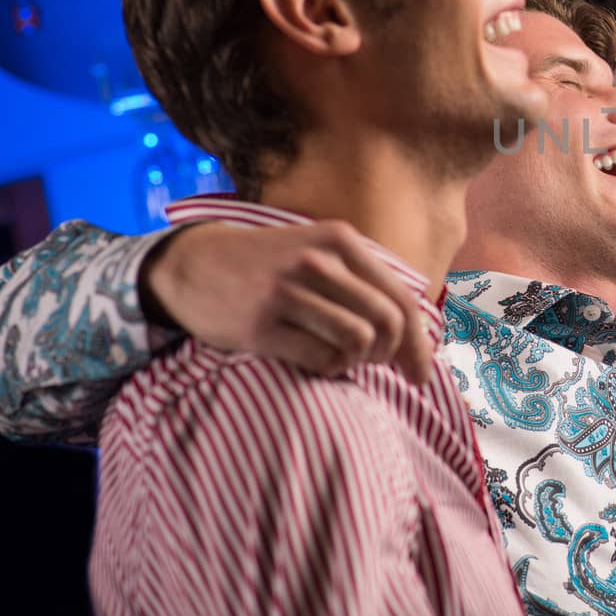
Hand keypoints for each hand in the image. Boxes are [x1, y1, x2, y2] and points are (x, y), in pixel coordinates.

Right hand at [141, 221, 436, 383]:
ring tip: (340, 357)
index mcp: (340, 241)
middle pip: (387, 323)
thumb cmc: (271, 265)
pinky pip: (321, 359)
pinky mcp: (261, 325)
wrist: (193, 264)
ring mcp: (287, 292)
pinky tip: (315, 359)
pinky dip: (328, 368)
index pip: (401, 298)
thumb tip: (418, 338)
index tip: (422, 374)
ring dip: (357, 361)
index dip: (418, 343)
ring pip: (358, 341)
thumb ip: (365, 283)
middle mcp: (318, 262)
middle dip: (389, 354)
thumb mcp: (320, 253)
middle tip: (373, 363)